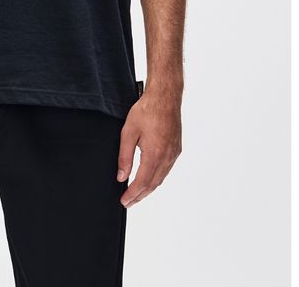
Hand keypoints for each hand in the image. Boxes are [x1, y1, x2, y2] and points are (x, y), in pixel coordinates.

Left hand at [117, 90, 181, 207]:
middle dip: (140, 196)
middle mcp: (167, 157)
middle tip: (128, 202)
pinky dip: (157, 178)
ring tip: (137, 194)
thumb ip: (125, 156)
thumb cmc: (146, 111)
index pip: (142, 183)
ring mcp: (174, 154)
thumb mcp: (128, 132)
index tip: (124, 202)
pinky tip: (149, 178)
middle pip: (153, 185)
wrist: (165, 97)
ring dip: (149, 188)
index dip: (132, 195)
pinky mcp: (176, 149)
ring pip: (161, 178)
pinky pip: (166, 169)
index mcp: (155, 154)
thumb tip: (121, 176)